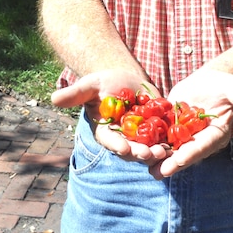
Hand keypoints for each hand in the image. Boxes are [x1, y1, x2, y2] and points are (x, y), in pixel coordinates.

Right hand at [51, 70, 171, 165]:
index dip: (118, 146)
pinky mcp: (157, 128)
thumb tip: (53, 98)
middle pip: (132, 149)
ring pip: (149, 147)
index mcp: (106, 132)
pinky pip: (164, 136)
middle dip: (140, 153)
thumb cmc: (103, 82)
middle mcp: (123, 138)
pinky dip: (171, 140)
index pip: (111, 142)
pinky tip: (179, 141)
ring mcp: (141, 135)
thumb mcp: (89, 85)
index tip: (124, 149)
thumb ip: (75, 93)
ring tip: (166, 151)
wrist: (125, 78)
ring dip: (157, 151)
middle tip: (150, 154)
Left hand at [149, 70, 232, 178]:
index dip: (189, 155)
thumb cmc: (226, 85)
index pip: (202, 147)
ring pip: (169, 148)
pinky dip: (148, 141)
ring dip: (156, 156)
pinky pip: (159, 135)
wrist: (211, 81)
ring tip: (143, 164)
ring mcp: (184, 135)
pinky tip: (134, 146)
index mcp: (215, 134)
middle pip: (183, 154)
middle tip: (156, 172)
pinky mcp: (171, 126)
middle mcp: (198, 139)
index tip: (177, 162)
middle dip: (170, 163)